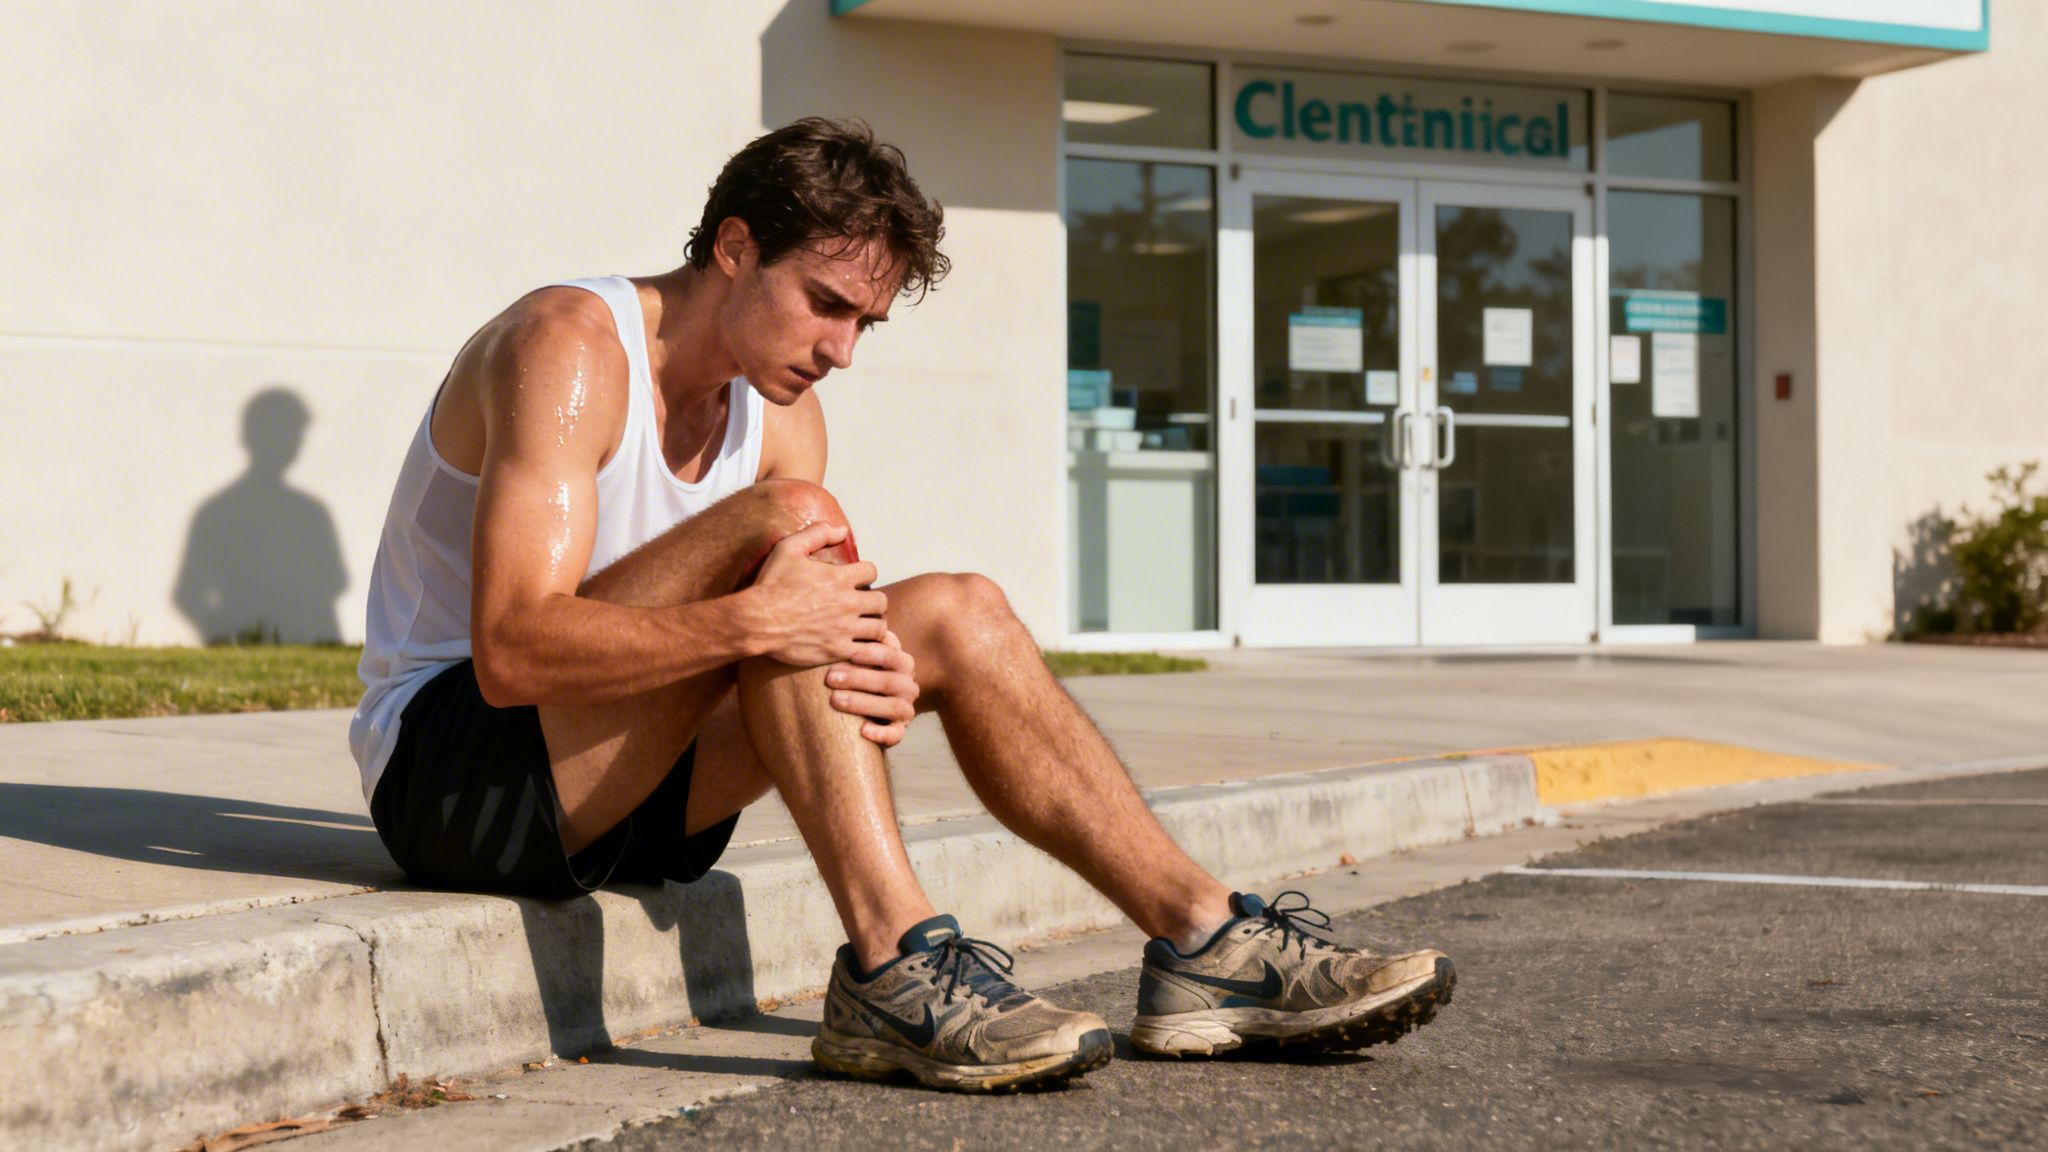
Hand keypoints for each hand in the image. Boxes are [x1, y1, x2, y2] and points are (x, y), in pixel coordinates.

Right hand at [749, 522, 886, 666]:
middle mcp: (847, 603)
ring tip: (863, 626)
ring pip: (879, 628)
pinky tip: (859, 645)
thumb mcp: (788, 549)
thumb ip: (817, 534)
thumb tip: (842, 530)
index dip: (865, 574)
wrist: (756, 621)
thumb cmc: (771, 585)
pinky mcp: (838, 650)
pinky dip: (868, 649)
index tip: (856, 580)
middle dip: (874, 602)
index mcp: (839, 578)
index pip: (871, 572)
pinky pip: (868, 651)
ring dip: (873, 625)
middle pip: (881, 601)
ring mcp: (844, 629)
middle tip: (863, 605)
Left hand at [827, 629, 917, 746]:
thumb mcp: (854, 655)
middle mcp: (907, 683)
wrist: (859, 705)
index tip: (847, 650)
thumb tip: (830, 618)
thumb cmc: (852, 671)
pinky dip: (881, 733)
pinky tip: (862, 730)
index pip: (889, 653)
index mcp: (900, 661)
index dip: (870, 652)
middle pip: (888, 680)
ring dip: (864, 702)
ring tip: (835, 700)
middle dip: (859, 678)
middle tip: (830, 678)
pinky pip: (896, 734)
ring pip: (893, 705)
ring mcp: (905, 707)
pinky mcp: (899, 730)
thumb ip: (853, 640)